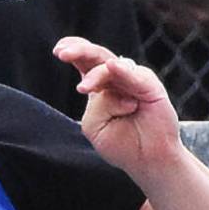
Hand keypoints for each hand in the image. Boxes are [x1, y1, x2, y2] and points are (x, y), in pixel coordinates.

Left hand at [53, 36, 181, 183]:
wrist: (146, 159)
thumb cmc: (119, 142)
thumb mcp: (94, 126)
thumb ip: (96, 107)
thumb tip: (112, 90)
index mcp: (99, 86)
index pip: (86, 61)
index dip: (74, 51)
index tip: (58, 50)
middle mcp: (116, 78)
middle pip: (97, 57)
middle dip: (79, 51)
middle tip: (62, 54)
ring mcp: (133, 80)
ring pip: (111, 68)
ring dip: (95, 74)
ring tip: (82, 88)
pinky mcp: (150, 87)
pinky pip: (135, 76)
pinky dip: (123, 71)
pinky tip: (113, 67)